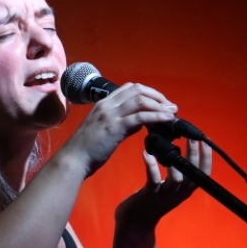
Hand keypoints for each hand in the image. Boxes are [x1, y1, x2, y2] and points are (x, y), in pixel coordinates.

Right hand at [60, 83, 178, 176]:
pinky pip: (140, 117)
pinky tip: (166, 120)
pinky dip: (157, 116)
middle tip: (171, 107)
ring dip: (160, 105)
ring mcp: (110, 114)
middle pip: (138, 89)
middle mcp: (107, 104)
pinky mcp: (114, 126)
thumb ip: (123, 123)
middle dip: (158, 96)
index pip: (130, 88)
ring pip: (141, 100)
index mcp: (104, 103)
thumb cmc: (88, 148)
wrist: (74, 159)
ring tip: (173, 112)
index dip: (149, 92)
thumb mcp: (105, 130)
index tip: (161, 103)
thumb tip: (140, 121)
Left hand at [116, 138, 212, 228]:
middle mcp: (180, 192)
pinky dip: (151, 166)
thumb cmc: (153, 199)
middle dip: (194, 154)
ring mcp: (165, 195)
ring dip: (175, 162)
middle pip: (192, 173)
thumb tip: (178, 146)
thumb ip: (177, 171)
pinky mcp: (150, 195)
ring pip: (176, 178)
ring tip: (172, 144)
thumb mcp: (171, 186)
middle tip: (193, 137)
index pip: (204, 173)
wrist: (137, 221)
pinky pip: (153, 180)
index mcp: (187, 189)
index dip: (207, 157)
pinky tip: (147, 153)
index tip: (205, 139)